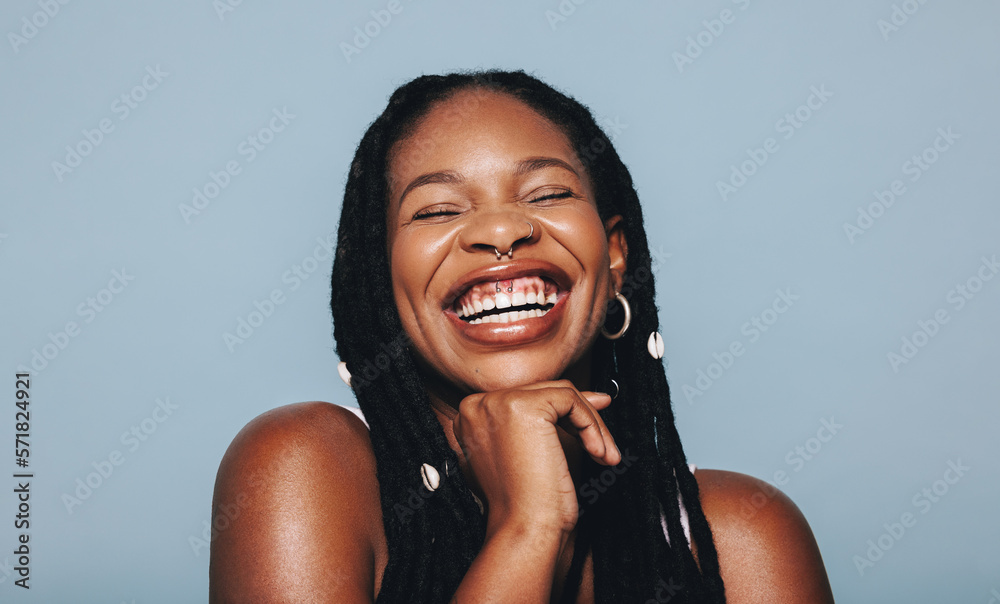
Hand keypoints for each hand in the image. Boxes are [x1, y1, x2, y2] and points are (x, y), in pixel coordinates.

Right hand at [451, 379, 620, 537]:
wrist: (523, 528)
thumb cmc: (527, 504)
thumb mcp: (533, 454)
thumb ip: (553, 422)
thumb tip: (600, 396)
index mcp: (471, 418)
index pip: (526, 399)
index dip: (563, 413)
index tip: (590, 427)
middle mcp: (477, 405)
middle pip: (543, 393)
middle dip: (581, 416)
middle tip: (603, 440)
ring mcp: (497, 403)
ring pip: (561, 394)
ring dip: (591, 425)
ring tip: (603, 455)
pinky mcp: (523, 406)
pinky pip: (570, 400)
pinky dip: (591, 425)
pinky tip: (597, 453)